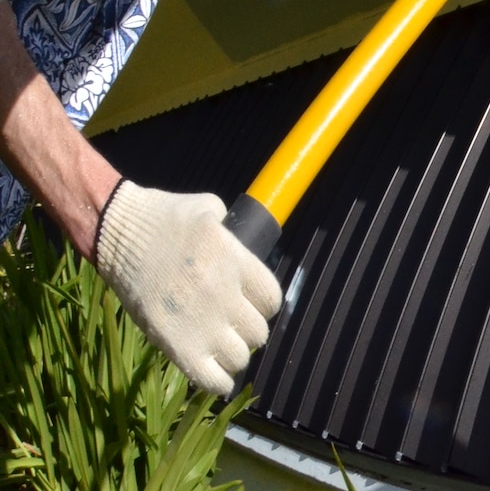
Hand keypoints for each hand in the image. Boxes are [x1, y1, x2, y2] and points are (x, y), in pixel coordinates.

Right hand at [93, 181, 281, 395]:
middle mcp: (222, 294)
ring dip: (235, 354)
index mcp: (235, 261)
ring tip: (223, 345)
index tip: (255, 304)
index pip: (272, 299)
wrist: (116, 232)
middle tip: (236, 324)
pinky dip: (218, 382)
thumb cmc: (164, 217)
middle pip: (258, 331)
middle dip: (250, 329)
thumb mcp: (210, 210)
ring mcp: (198, 322)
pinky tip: (217, 375)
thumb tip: (247, 253)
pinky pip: (210, 378)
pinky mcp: (172, 344)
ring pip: (239, 357)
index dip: (265, 304)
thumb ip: (233, 234)